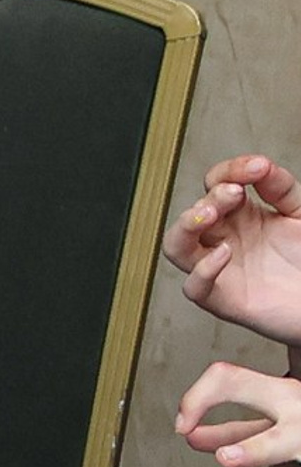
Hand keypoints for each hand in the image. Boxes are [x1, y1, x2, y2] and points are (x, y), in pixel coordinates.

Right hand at [166, 154, 300, 340]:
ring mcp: (221, 269)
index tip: (256, 168)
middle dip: (211, 198)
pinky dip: (203, 270)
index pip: (216, 183)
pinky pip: (194, 287)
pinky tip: (225, 254)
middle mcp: (225, 239)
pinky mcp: (223, 300)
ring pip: (177, 246)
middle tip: (233, 192)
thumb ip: (281, 187)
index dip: (230, 171)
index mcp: (242, 215)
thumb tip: (258, 166)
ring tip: (208, 215)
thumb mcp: (300, 213)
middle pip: (194, 212)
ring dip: (186, 226)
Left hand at [176, 361, 300, 466]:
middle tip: (215, 447)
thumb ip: (235, 428)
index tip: (182, 427)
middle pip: (260, 395)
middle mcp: (297, 407)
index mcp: (282, 392)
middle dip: (224, 403)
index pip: (228, 379)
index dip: (197, 399)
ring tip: (227, 459)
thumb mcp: (278, 417)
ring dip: (254, 449)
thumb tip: (189, 434)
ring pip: (281, 440)